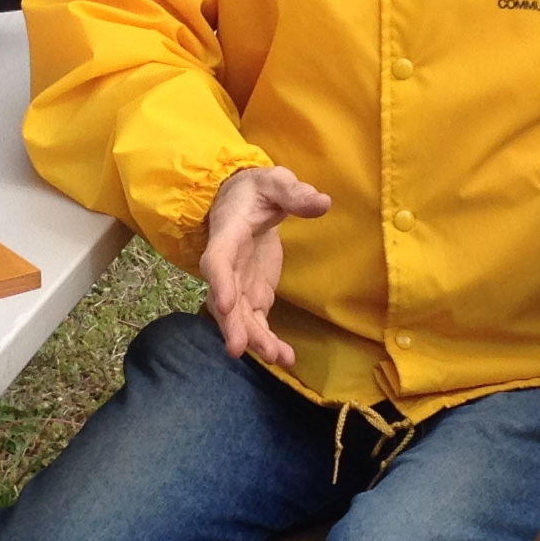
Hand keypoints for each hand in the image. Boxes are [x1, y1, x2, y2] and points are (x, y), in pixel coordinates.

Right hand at [199, 165, 329, 367]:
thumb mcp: (275, 182)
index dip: (221, 283)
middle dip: (233, 324)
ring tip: (276, 356)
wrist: (245, 203)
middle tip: (240, 348)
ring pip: (240, 317)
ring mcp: (239, 285)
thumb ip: (295, 192)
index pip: (218, 261)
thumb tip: (321, 202)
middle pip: (224, 300)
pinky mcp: (253, 296)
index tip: (227, 305)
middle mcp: (227, 266)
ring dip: (254, 338)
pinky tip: (285, 358)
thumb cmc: (257, 190)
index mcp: (227, 234)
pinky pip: (257, 323)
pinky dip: (268, 341)